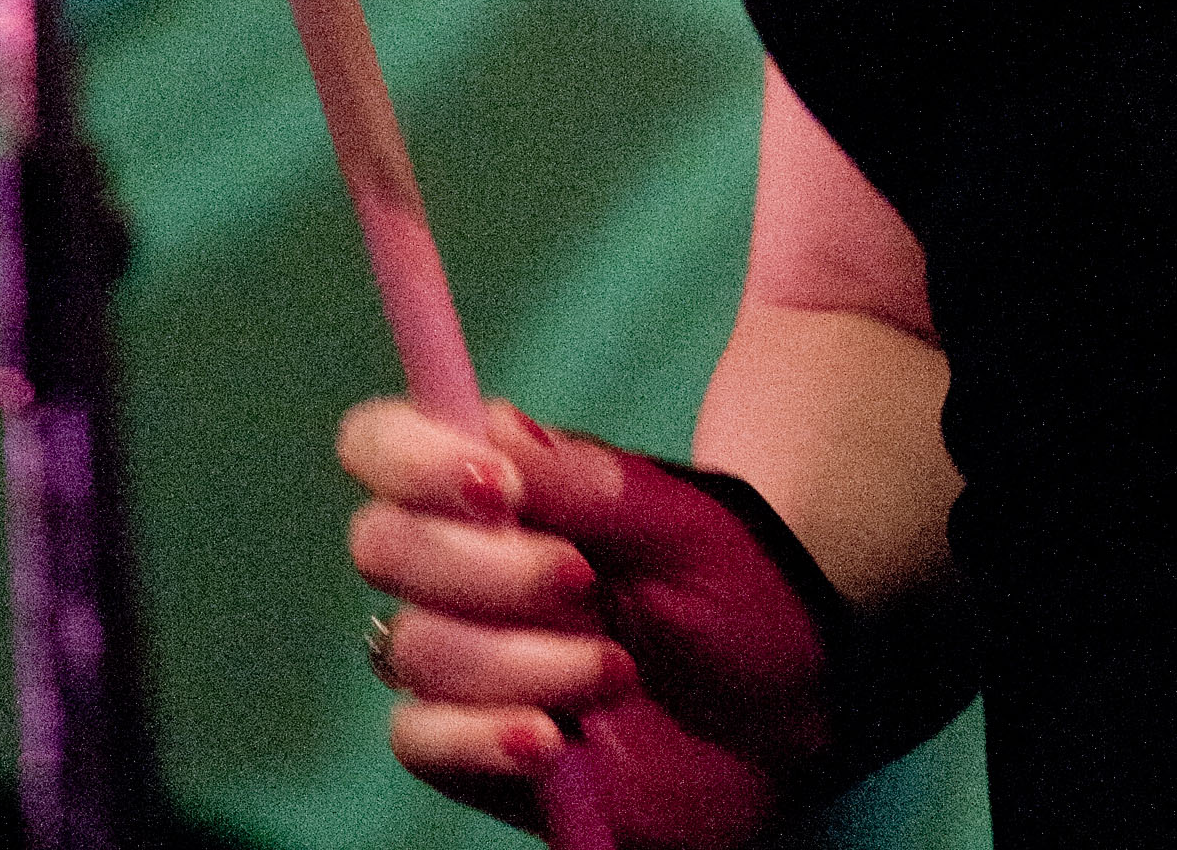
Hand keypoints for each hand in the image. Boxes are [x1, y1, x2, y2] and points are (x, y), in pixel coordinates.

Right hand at [344, 398, 839, 840]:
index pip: (385, 445)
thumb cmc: (740, 585)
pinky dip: (477, 738)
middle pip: (384, 547)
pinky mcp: (473, 749)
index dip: (412, 460)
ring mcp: (462, 659)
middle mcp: (464, 565)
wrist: (792, 704)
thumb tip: (491, 427)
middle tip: (583, 580)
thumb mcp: (685, 520)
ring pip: (411, 648)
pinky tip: (550, 741)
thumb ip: (589, 482)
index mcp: (502, 486)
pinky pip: (418, 740)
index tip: (498, 490)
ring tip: (616, 671)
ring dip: (513, 661)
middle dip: (481, 569)